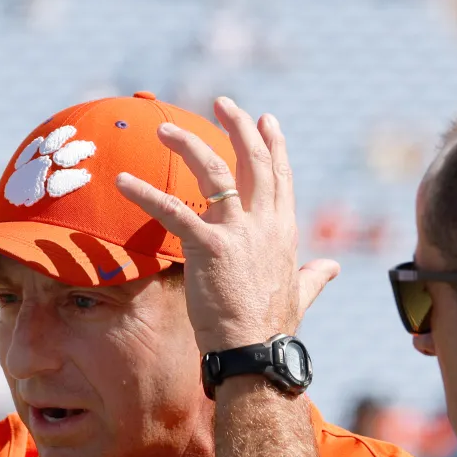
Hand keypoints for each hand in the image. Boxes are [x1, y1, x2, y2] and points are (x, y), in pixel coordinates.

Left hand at [116, 96, 338, 353]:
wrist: (256, 354)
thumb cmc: (273, 330)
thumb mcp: (301, 294)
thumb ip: (314, 275)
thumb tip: (331, 267)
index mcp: (284, 231)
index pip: (280, 177)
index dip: (273, 146)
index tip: (266, 119)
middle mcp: (264, 224)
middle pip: (253, 161)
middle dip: (239, 126)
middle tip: (223, 102)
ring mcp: (237, 232)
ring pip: (214, 172)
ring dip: (189, 144)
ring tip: (166, 128)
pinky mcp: (208, 247)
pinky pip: (174, 210)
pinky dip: (146, 193)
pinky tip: (124, 181)